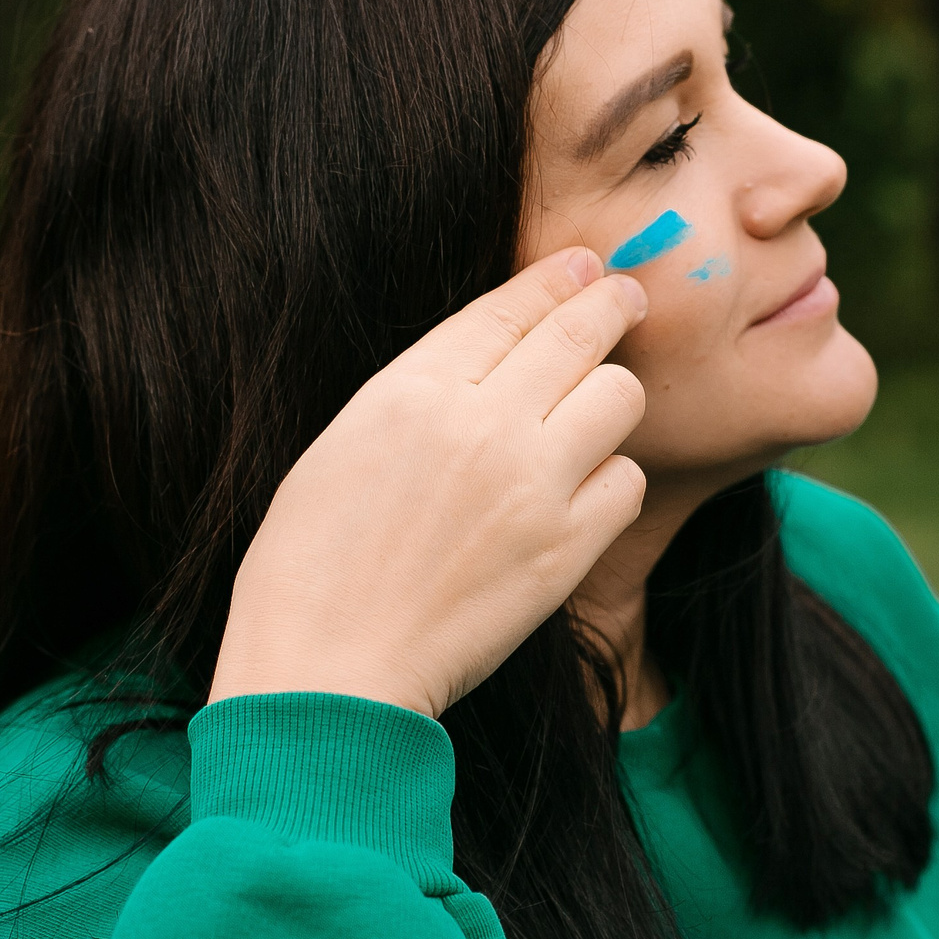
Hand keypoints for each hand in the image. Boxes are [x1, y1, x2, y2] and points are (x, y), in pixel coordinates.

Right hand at [210, 247, 649, 717]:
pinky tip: (582, 493)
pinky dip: (612, 481)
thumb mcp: (344, 444)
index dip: (557, 279)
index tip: (584, 266)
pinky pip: (627, 482)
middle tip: (627, 298)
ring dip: (609, 400)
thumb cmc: (310, 566)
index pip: (510, 307)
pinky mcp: (565, 549)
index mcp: (412, 389)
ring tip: (588, 417)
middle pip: (582, 333)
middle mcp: (481, 423)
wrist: (327, 672)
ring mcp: (532, 485)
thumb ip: (421, 392)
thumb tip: (494, 357)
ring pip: (620, 396)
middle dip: (611, 306)